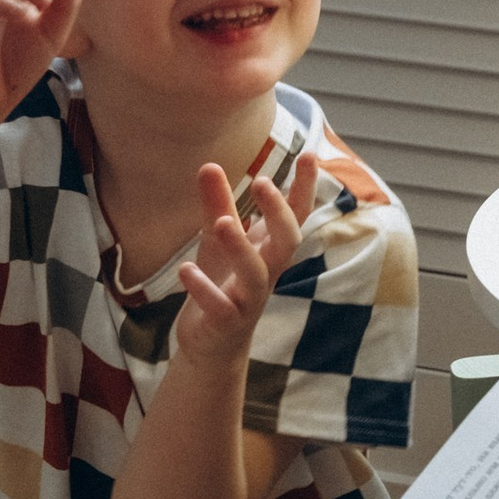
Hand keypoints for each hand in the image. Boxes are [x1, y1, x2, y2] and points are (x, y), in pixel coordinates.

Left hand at [170, 153, 321, 369]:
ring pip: (255, 274)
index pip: (295, 216)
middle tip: (262, 181)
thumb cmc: (222, 284)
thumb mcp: (217, 241)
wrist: (212, 344)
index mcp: (268, 249)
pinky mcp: (227, 323)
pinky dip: (204, 289)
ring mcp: (249, 299)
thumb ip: (216, 204)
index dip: (304, 188)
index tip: (311, 155)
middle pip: (287, 242)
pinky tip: (186, 270)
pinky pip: (220, 307)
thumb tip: (209, 163)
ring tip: (221, 224)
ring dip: (240, 248)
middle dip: (278, 213)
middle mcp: (266, 272)